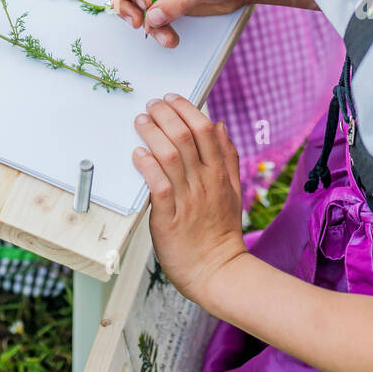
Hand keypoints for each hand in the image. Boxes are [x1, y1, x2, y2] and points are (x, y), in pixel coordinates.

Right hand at [107, 0, 256, 46]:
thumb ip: (178, 0)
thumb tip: (153, 17)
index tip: (146, 1)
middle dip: (125, 4)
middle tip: (138, 21)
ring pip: (132, 5)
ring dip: (142, 22)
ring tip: (161, 34)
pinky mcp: (165, 3)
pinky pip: (149, 19)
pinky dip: (155, 30)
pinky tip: (169, 37)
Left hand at [133, 95, 247, 304]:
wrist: (217, 273)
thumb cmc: (221, 231)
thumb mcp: (233, 190)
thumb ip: (227, 156)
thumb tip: (218, 125)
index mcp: (219, 174)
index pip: (205, 130)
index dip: (186, 109)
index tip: (171, 98)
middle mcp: (204, 183)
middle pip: (185, 137)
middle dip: (165, 115)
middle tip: (151, 105)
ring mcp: (187, 200)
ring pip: (170, 157)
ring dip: (153, 134)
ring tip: (141, 122)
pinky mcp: (169, 219)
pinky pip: (158, 187)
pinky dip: (148, 167)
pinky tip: (138, 155)